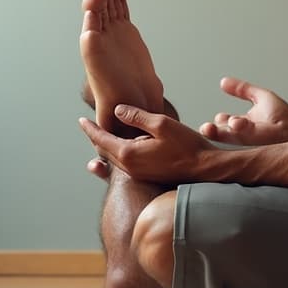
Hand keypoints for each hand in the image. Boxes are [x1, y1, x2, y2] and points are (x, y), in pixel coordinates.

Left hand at [78, 105, 215, 184]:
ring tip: (101, 136)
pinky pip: (124, 165)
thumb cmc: (187, 146)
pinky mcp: (147, 176)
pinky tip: (122, 151)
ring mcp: (138, 174)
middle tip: (89, 126)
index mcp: (129, 153)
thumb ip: (137, 116)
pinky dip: (117, 155)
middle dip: (95, 137)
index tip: (81, 120)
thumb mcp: (162, 124)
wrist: (206, 169)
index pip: (101, 139)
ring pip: (113, 159)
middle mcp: (129, 167)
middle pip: (104, 151)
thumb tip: (118, 110)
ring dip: (106, 147)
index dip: (90, 128)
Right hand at [200, 77, 287, 144]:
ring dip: (218, 131)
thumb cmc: (282, 114)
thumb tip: (222, 81)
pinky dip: (235, 128)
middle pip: (217, 133)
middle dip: (209, 131)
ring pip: (224, 137)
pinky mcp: (252, 138)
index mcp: (238, 122)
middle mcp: (239, 131)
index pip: (221, 123)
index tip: (217, 117)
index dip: (216, 121)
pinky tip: (236, 121)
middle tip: (206, 127)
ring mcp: (245, 136)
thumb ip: (242, 89)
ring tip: (217, 124)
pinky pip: (238, 135)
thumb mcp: (258, 96)